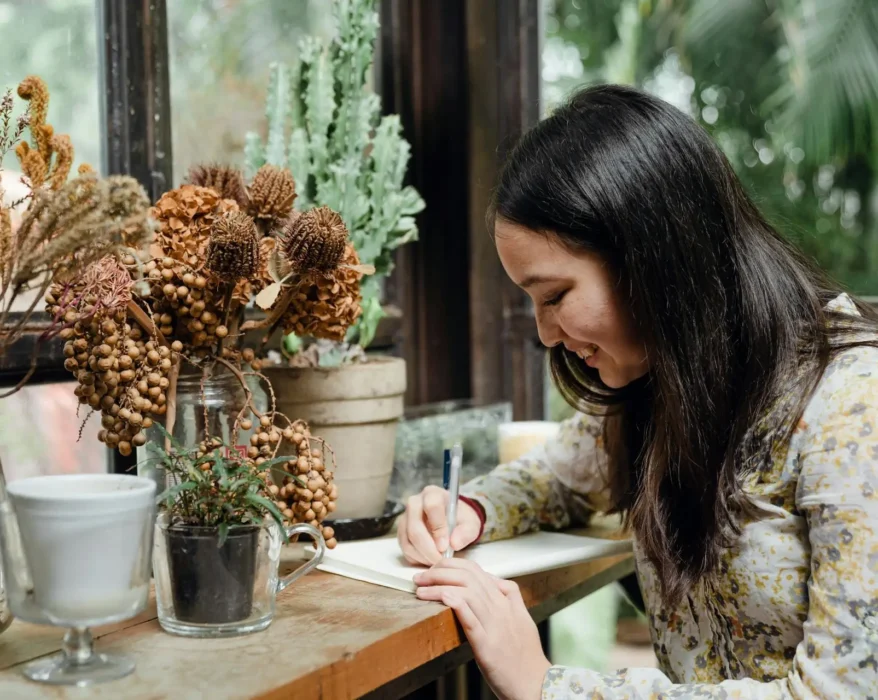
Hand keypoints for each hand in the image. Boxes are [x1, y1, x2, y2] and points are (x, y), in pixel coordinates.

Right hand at [397, 485, 481, 564]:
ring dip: (422, 555)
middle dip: (428, 548)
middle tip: (440, 560)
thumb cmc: (460, 519)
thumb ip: (466, 532)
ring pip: (407, 540)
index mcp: (433, 494)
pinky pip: (404, 548)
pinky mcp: (401, 531)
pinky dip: (416, 558)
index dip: (438, 528)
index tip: (445, 546)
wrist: (452, 519)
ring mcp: (405, 517)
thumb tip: (454, 544)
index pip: (431, 507)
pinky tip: (429, 559)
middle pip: (414, 527)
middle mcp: (414, 503)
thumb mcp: (470, 523)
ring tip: (437, 561)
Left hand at [414, 559, 549, 699]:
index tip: (436, 568)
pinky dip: (456, 604)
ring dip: (439, 586)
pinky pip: (471, 620)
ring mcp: (494, 626)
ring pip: (467, 593)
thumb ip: (510, 596)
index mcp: (506, 601)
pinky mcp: (487, 646)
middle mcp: (501, 609)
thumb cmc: (526, 655)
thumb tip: (495, 581)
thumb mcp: (523, 618)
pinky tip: (443, 597)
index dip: (452, 564)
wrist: (535, 683)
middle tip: (422, 576)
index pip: (476, 570)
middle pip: (468, 577)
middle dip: (440, 571)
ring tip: (421, 589)